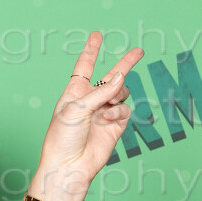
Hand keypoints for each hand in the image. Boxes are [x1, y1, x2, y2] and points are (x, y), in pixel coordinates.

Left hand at [32, 31, 142, 200]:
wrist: (70, 165)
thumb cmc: (62, 137)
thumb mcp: (75, 109)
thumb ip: (99, 92)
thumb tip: (122, 76)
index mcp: (74, 92)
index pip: (85, 66)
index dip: (91, 50)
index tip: (97, 35)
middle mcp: (90, 99)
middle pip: (111, 76)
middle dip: (126, 63)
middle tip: (139, 51)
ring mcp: (104, 111)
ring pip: (121, 93)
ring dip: (116, 96)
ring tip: (104, 109)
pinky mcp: (116, 124)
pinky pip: (125, 109)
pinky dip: (117, 112)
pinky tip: (106, 120)